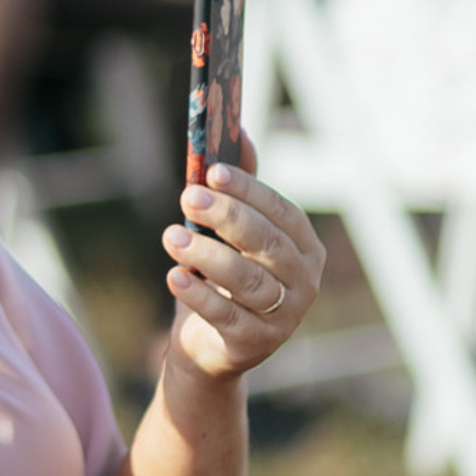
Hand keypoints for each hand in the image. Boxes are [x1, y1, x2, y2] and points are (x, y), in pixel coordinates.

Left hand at [161, 135, 323, 381]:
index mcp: (304, 247)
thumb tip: (238, 130)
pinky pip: (227, 316)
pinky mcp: (255, 344)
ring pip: (247, 281)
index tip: (213, 171)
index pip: (282, 212)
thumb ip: (241, 190)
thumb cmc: (224, 278)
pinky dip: (200, 295)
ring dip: (207, 255)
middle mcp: (304, 282)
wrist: (211, 346)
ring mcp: (283, 317)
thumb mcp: (233, 235)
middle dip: (227, 217)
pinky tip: (175, 276)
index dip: (249, 190)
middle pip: (267, 244)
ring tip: (172, 237)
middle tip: (189, 197)